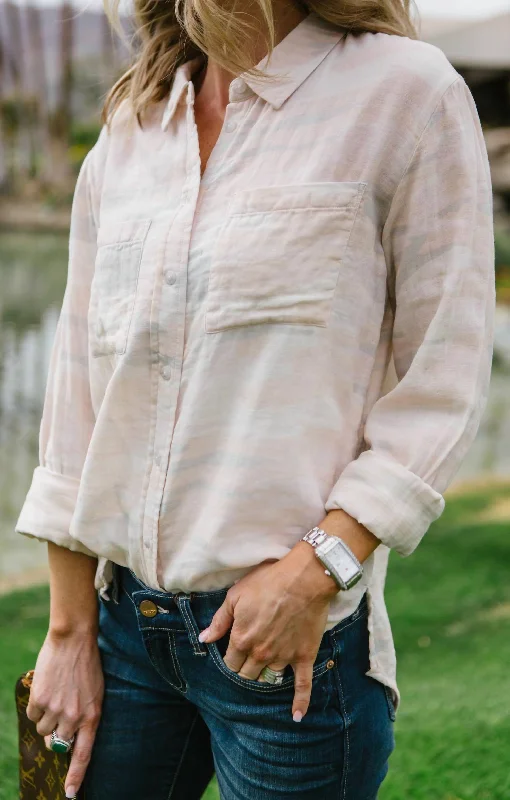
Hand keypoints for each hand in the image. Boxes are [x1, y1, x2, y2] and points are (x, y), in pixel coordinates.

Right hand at [26, 628, 103, 798]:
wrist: (74, 640)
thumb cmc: (87, 665)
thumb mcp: (96, 693)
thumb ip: (84, 716)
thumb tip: (67, 737)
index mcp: (92, 716)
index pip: (84, 754)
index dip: (75, 776)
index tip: (68, 794)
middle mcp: (74, 717)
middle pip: (57, 743)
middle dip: (55, 735)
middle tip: (59, 714)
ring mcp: (56, 710)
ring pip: (42, 729)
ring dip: (45, 717)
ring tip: (56, 694)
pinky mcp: (40, 700)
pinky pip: (32, 715)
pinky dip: (36, 705)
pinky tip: (47, 688)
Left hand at [198, 541, 338, 720]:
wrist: (304, 579)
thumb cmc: (268, 582)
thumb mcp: (236, 595)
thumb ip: (219, 620)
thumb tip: (203, 639)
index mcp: (242, 639)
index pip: (230, 662)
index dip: (230, 658)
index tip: (232, 654)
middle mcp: (261, 653)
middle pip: (247, 674)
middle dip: (244, 669)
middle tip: (247, 662)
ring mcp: (283, 658)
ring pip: (268, 678)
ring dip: (265, 676)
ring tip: (264, 671)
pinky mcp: (303, 657)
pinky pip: (302, 685)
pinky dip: (300, 703)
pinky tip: (297, 716)